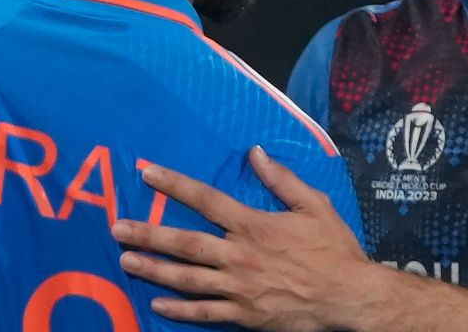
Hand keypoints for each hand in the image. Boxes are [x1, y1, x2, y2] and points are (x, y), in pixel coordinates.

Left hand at [112, 146, 375, 331]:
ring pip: (187, 278)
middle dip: (148, 234)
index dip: (175, 185)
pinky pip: (204, 312)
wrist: (349, 296)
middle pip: (185, 243)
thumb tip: (255, 153)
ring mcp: (239, 288)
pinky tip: (156, 304)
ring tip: (126, 261)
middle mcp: (240, 255)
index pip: (206, 200)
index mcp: (255, 225)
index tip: (148, 173)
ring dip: (153, 270)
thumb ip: (282, 179)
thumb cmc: (334, 249)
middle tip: (118, 228)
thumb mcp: (314, 205)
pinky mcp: (244, 315)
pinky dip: (179, 309)